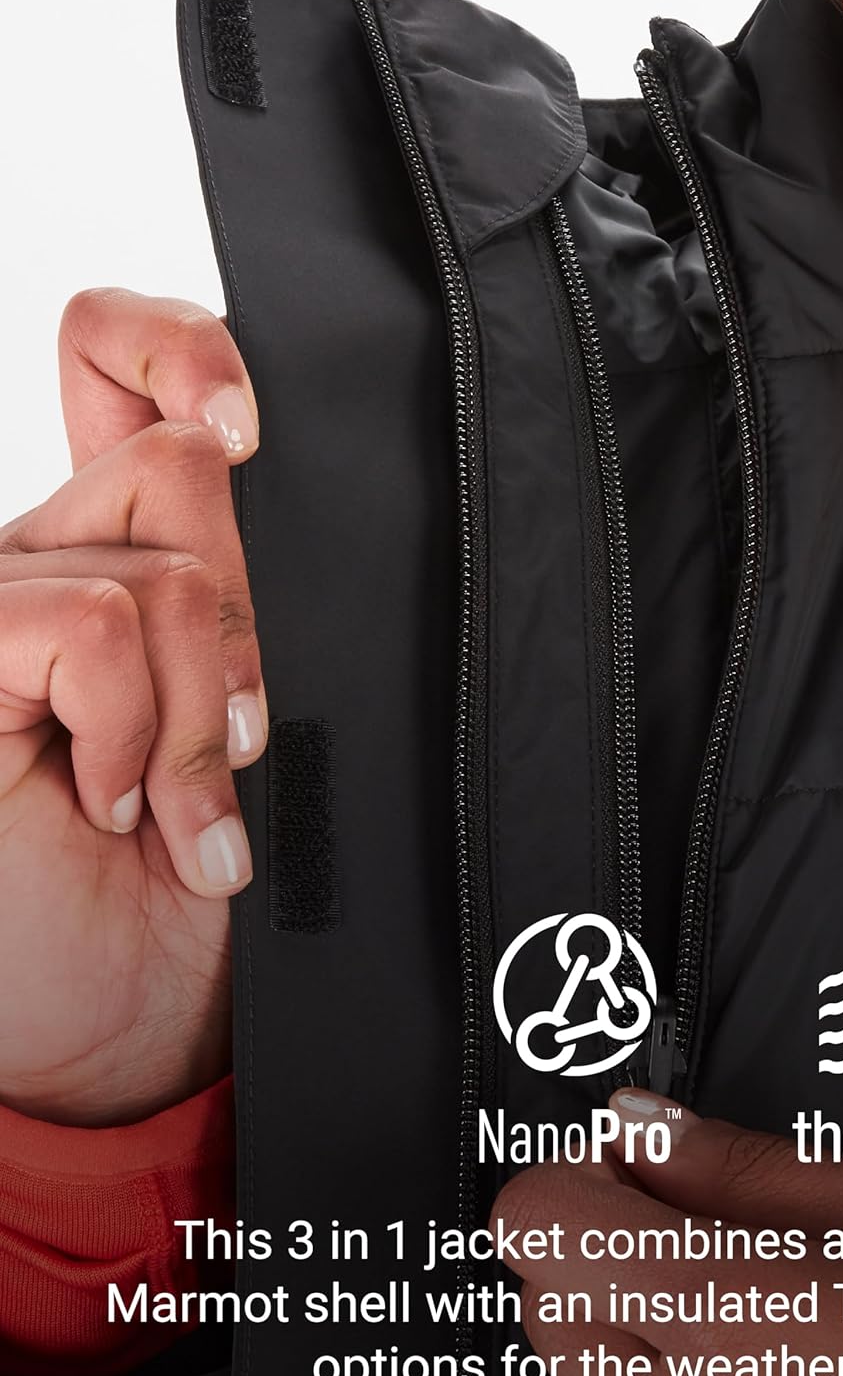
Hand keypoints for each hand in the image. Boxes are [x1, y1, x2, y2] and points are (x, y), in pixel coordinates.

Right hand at [0, 289, 261, 1127]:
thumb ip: (247, 615)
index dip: (183, 346)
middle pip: (182, 462)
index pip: (113, 358)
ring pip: (163, 556)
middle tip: (233, 747)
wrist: (106, 1029)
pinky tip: (111, 808)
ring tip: (176, 811)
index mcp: (112, 557)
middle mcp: (38, 561)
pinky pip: (92, 623)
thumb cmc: (186, 891)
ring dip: (198, 711)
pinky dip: (134, 728)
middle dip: (247, 626)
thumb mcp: (249, 734)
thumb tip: (272, 492)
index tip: (254, 427)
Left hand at [497, 1093, 842, 1375]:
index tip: (645, 1175)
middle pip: (544, 1300)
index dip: (588, 1178)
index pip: (536, 1219)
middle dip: (612, 1255)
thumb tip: (641, 1123)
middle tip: (720, 1252)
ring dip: (626, 1354)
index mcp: (734, 1317)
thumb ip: (756, 1169)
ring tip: (744, 1344)